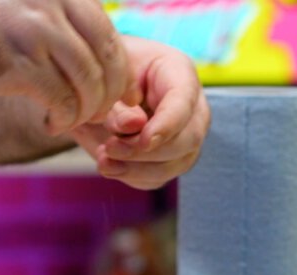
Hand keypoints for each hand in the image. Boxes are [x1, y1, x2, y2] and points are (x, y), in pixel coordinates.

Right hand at [0, 0, 141, 134]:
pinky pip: (63, 101)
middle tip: (96, 114)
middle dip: (109, 95)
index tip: (114, 94)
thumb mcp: (21, 9)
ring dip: (86, 111)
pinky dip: (63, 119)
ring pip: (91, 84)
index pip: (110, 35)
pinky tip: (49, 123)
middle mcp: (55, 7)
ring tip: (69, 120)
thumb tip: (92, 58)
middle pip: (109, 60)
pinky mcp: (19, 65)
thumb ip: (57, 24)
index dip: (118, 71)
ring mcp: (38, 34)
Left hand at [71, 37, 209, 189]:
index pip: (184, 103)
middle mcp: (192, 108)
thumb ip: (121, 99)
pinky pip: (156, 178)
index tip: (144, 141)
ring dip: (136, 168)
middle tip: (111, 147)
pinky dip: (131, 176)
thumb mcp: (110, 79)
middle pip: (187, 140)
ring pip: (175, 164)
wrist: (103, 90)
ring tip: (104, 158)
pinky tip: (109, 165)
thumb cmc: (110, 76)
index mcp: (179, 73)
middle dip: (146, 151)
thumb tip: (132, 125)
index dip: (167, 126)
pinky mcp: (170, 161)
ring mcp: (186, 137)